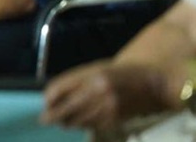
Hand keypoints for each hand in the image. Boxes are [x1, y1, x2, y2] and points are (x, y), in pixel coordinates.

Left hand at [41, 61, 170, 130]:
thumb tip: (52, 98)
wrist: (151, 83)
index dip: (49, 98)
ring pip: (77, 120)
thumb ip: (75, 82)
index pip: (60, 88)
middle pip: (66, 108)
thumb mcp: (95, 70)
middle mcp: (99, 91)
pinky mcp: (115, 120)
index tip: (46, 102)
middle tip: (44, 120)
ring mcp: (108, 107)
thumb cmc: (119, 73)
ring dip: (66, 122)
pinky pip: (91, 126)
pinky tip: (78, 123)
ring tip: (61, 121)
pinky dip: (82, 125)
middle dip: (52, 115)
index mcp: (92, 74)